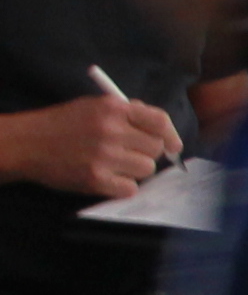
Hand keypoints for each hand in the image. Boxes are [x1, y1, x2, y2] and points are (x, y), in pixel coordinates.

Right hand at [1, 95, 180, 201]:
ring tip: (114, 165)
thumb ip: (127, 113)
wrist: (28, 143)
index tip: (173, 146)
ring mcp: (103, 155)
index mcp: (113, 108)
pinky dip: (122, 187)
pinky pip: (130, 188)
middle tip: (128, 154)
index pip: (160, 121)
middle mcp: (111, 130)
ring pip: (146, 169)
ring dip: (135, 170)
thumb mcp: (94, 106)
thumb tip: (162, 129)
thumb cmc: (63, 124)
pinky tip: (107, 178)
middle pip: (156, 148)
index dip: (171, 135)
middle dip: (147, 153)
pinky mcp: (95, 178)